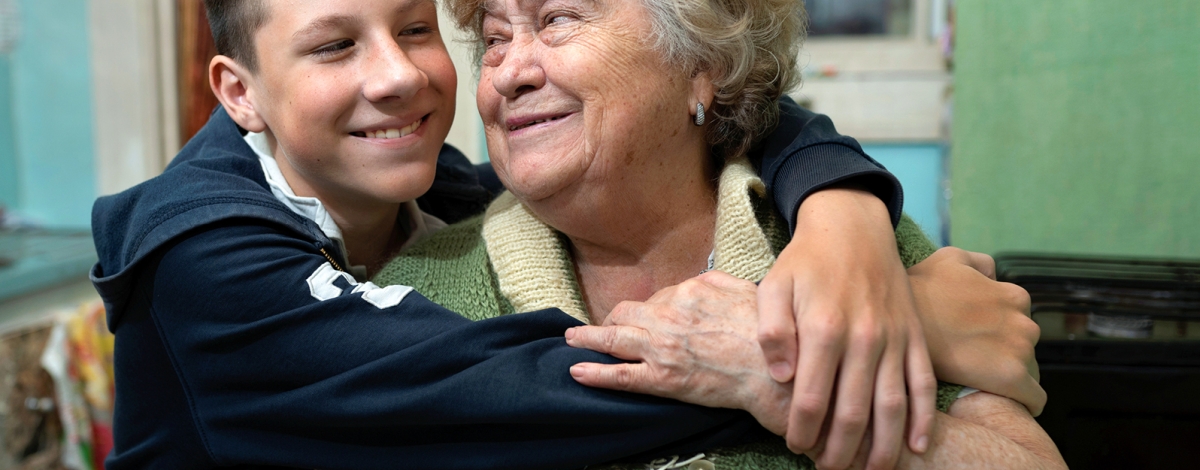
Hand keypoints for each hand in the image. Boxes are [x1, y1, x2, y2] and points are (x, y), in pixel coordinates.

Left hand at [564, 271, 791, 433]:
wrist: (778, 371)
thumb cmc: (769, 334)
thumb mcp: (745, 291)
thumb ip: (718, 283)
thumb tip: (702, 282)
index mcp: (690, 292)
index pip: (657, 298)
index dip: (648, 310)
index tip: (645, 319)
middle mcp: (670, 315)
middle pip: (628, 313)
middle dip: (613, 320)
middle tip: (604, 327)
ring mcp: (662, 348)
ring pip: (613, 338)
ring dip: (588, 338)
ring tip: (572, 339)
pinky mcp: (662, 378)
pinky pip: (619, 374)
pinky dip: (594, 371)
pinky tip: (577, 369)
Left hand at [757, 188, 936, 469]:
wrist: (853, 227)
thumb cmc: (806, 261)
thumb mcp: (773, 286)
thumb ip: (771, 331)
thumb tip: (782, 377)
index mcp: (825, 328)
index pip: (812, 398)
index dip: (803, 431)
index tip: (796, 446)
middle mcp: (864, 338)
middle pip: (854, 412)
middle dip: (840, 451)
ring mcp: (895, 339)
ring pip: (893, 407)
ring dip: (883, 448)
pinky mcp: (915, 337)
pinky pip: (924, 384)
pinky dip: (924, 419)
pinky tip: (916, 447)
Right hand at [908, 247, 1045, 415]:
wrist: (898, 326)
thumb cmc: (920, 291)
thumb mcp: (950, 259)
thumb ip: (980, 264)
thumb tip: (992, 276)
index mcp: (1013, 296)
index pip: (1018, 320)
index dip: (997, 330)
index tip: (976, 340)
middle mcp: (1023, 322)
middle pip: (1024, 346)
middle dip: (1004, 353)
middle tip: (972, 360)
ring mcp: (1019, 350)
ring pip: (1028, 371)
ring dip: (1009, 375)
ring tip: (980, 380)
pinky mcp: (1011, 378)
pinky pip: (1034, 398)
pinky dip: (1027, 401)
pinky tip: (1010, 404)